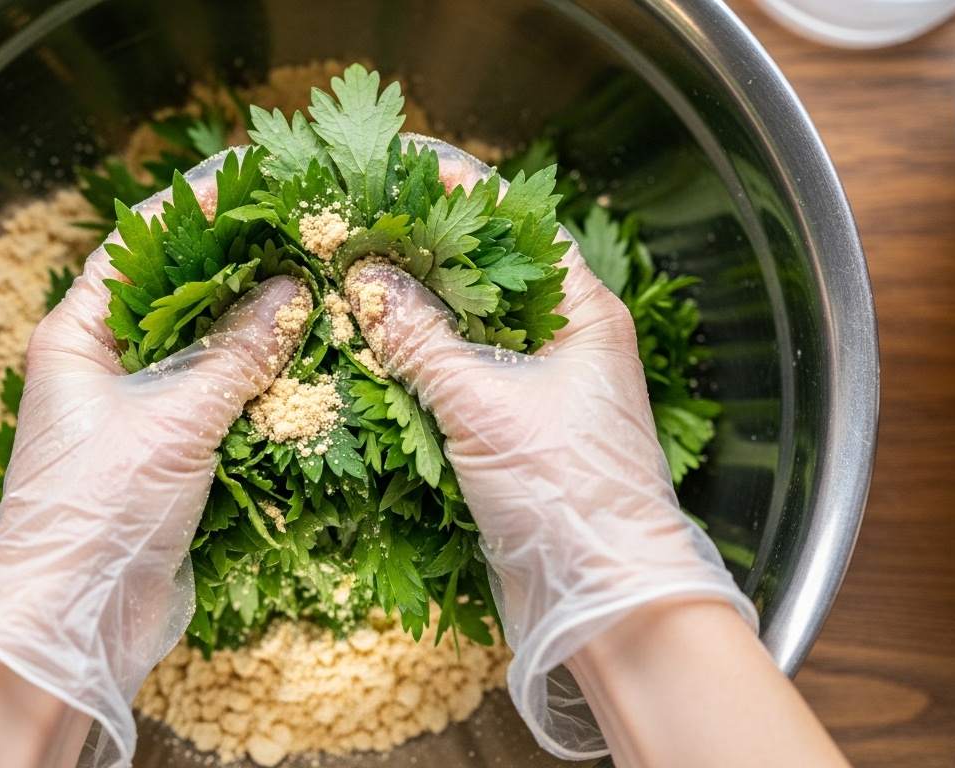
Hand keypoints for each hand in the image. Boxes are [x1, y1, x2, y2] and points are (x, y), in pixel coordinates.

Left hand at [0, 160, 311, 767]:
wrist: (73, 620)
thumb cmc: (95, 511)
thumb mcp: (172, 421)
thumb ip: (236, 355)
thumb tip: (290, 291)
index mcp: (75, 337)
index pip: (136, 245)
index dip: (192, 209)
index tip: (253, 181)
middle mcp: (99, 364)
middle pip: (172, 291)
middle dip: (233, 263)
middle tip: (299, 232)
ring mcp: (131, 410)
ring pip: (198, 347)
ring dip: (249, 323)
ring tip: (311, 285)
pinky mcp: (160, 453)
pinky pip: (212, 398)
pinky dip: (252, 380)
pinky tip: (299, 360)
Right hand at [344, 239, 756, 758]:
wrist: (600, 595)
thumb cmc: (569, 493)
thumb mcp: (484, 404)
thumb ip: (420, 339)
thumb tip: (365, 277)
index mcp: (581, 313)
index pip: (521, 221)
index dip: (462, 189)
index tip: (401, 166)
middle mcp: (565, 341)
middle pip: (489, 269)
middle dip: (425, 248)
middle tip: (360, 226)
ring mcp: (540, 387)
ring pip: (470, 326)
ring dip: (416, 307)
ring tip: (354, 279)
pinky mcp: (514, 430)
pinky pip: (459, 377)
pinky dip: (419, 362)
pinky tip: (373, 351)